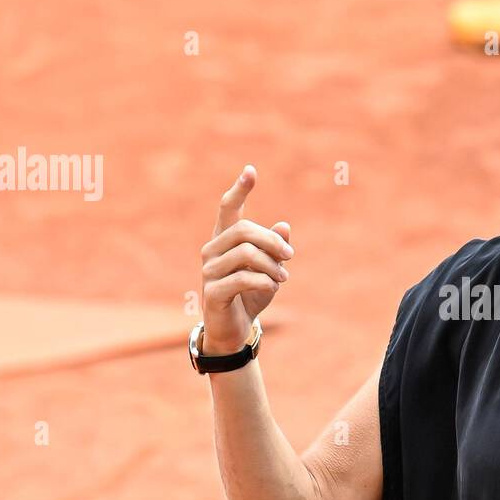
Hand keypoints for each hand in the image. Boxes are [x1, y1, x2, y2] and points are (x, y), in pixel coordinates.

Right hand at [199, 165, 293, 354]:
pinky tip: (273, 287)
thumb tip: (284, 226)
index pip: (228, 209)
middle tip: (290, 256)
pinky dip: (265, 282)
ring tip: (282, 277)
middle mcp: (212, 250)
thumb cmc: (252, 294)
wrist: (236, 328)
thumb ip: (275, 248)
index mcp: (225, 240)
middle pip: (244, 230)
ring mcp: (209, 271)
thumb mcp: (270, 269)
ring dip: (272, 266)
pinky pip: (243, 278)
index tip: (251, 171)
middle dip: (273, 241)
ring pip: (246, 254)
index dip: (239, 190)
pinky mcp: (212, 292)